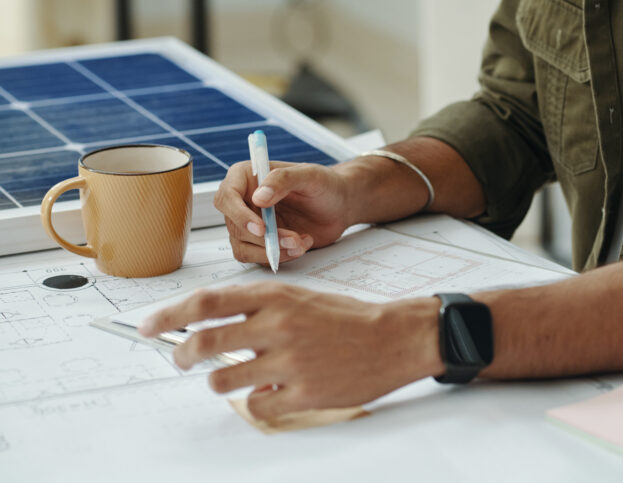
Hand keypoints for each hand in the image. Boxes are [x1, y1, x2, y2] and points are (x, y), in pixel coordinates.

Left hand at [137, 282, 442, 418]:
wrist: (393, 338)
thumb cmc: (348, 317)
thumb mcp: (300, 297)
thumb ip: (258, 308)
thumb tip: (213, 325)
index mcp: (276, 296)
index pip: (207, 302)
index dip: (169, 314)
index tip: (148, 325)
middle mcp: (277, 325)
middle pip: (204, 342)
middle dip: (181, 355)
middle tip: (180, 359)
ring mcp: (289, 360)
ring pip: (223, 380)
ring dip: (219, 382)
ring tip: (235, 377)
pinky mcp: (302, 392)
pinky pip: (256, 405)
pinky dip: (256, 402)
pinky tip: (271, 392)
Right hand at [214, 161, 350, 265]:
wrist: (340, 205)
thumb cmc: (325, 184)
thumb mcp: (310, 175)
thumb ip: (284, 180)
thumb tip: (258, 197)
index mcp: (247, 177)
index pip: (227, 197)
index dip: (239, 215)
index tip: (261, 228)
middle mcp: (243, 201)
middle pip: (235, 227)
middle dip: (265, 238)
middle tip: (294, 238)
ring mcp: (250, 223)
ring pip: (244, 247)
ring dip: (272, 250)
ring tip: (301, 242)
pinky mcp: (261, 242)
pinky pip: (258, 258)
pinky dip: (281, 256)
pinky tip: (302, 244)